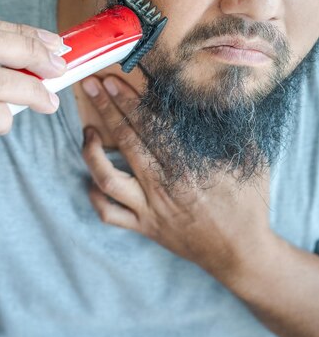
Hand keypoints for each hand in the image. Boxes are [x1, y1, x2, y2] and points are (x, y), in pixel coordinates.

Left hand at [82, 75, 271, 285]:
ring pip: (108, 179)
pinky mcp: (145, 227)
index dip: (129, 102)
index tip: (113, 82)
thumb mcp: (250, 160)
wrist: (242, 254)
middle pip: (126, 142)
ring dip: (92, 153)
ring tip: (87, 132)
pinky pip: (110, 214)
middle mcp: (163, 187)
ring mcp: (150, 209)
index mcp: (187, 168)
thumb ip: (234, 128)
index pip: (150, 126)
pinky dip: (95, 196)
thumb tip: (223, 95)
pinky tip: (92, 179)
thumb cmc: (248, 204)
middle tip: (93, 87)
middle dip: (106, 110)